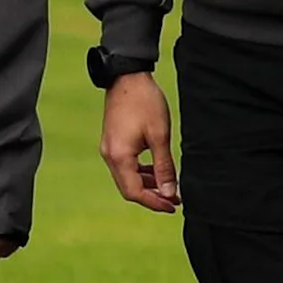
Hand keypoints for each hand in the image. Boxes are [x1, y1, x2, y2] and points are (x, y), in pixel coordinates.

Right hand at [98, 73, 176, 212]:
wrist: (127, 77)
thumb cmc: (145, 103)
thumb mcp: (160, 136)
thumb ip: (164, 167)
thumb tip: (169, 192)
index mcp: (120, 157)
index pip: (135, 192)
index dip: (154, 202)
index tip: (173, 206)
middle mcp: (110, 156)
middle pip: (129, 189)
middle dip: (152, 197)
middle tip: (174, 199)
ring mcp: (109, 149)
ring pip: (127, 178)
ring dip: (147, 185)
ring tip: (169, 187)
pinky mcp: (112, 142)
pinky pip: (125, 166)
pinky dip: (140, 173)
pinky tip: (156, 171)